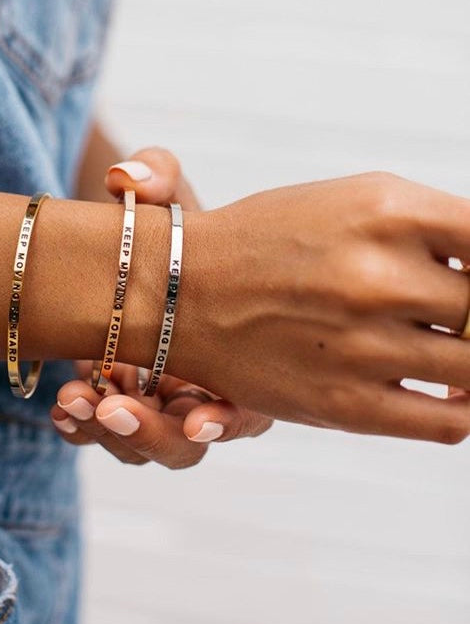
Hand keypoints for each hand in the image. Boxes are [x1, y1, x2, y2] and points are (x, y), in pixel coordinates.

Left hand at [52, 145, 273, 467]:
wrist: (129, 252)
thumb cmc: (170, 233)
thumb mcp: (168, 200)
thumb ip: (159, 177)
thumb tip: (131, 176)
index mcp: (238, 356)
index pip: (250, 407)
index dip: (228, 420)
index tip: (198, 421)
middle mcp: (201, 391)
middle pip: (186, 443)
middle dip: (150, 434)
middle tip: (110, 409)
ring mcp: (156, 405)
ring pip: (140, 446)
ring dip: (106, 433)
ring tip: (71, 401)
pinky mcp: (117, 406)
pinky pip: (102, 434)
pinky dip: (81, 429)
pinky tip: (60, 408)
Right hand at [171, 172, 469, 443]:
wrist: (183, 291)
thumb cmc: (270, 242)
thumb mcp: (356, 202)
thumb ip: (437, 229)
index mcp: (386, 212)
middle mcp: (378, 278)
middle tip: (446, 313)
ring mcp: (364, 347)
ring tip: (449, 346)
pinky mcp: (347, 405)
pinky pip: (450, 422)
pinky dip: (467, 408)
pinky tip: (453, 390)